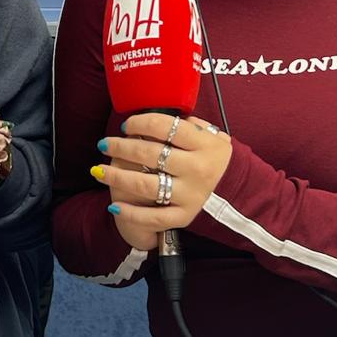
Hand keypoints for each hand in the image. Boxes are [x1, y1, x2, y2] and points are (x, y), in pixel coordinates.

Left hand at [92, 113, 231, 246]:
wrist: (238, 195)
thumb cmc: (216, 160)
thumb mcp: (214, 137)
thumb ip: (190, 126)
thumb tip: (156, 119)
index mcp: (205, 144)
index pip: (166, 127)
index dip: (140, 122)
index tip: (126, 125)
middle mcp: (197, 169)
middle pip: (150, 154)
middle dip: (121, 147)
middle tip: (104, 143)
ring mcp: (190, 195)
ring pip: (145, 185)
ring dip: (116, 177)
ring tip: (98, 170)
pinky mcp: (184, 217)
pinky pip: (152, 218)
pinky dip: (131, 213)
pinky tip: (114, 205)